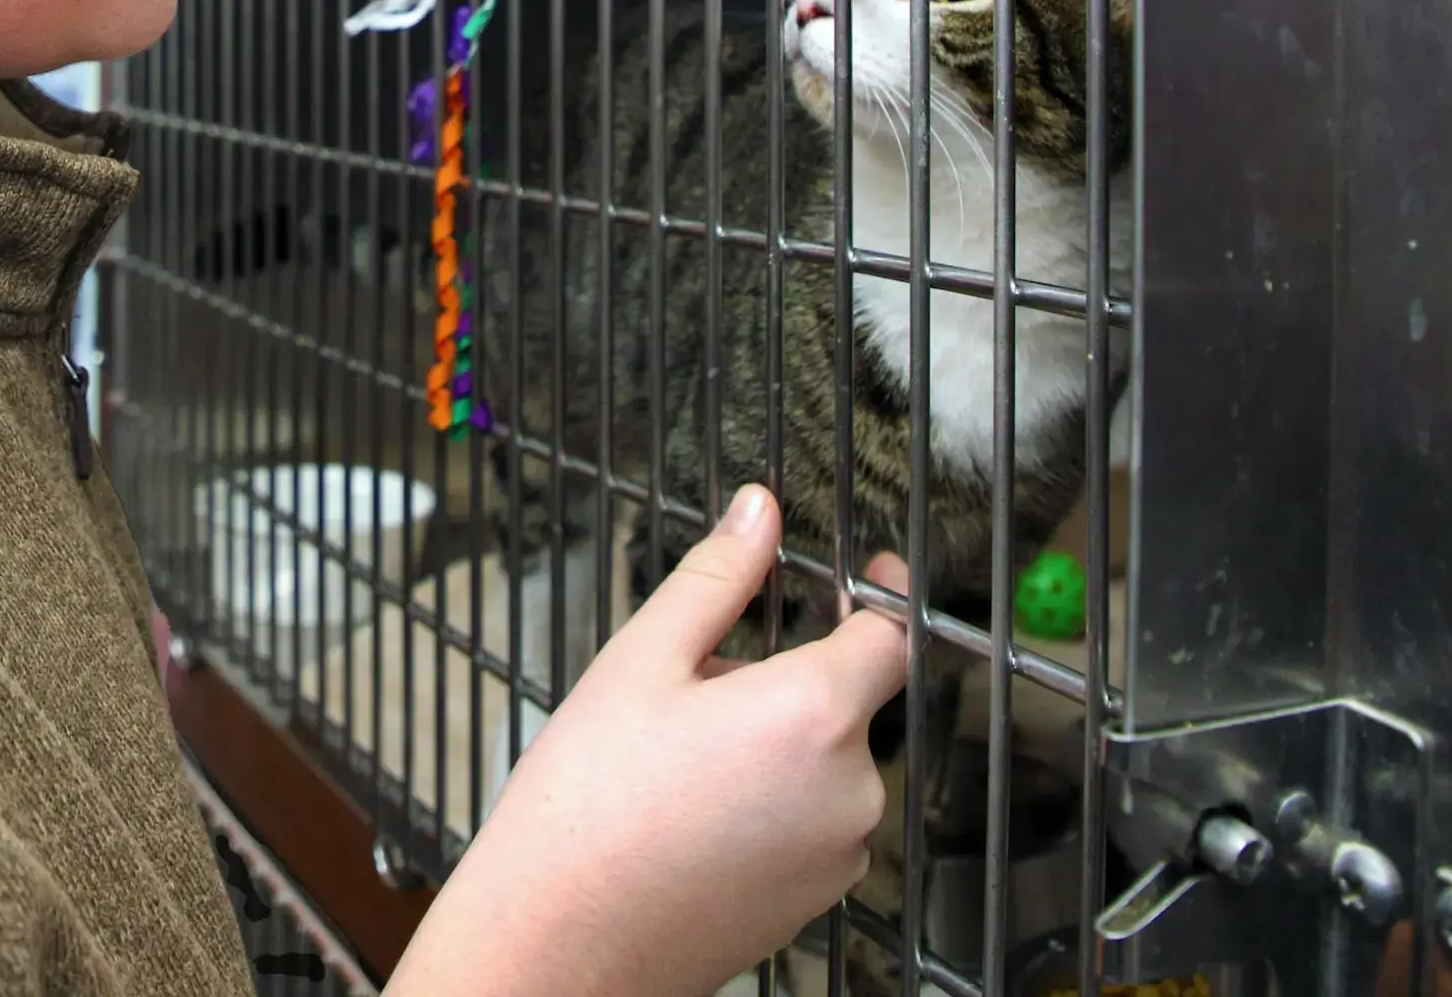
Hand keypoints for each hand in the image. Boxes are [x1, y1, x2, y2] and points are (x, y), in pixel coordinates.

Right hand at [385, 486, 910, 996]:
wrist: (561, 941)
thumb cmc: (589, 805)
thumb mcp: (641, 660)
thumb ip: (717, 577)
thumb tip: (759, 511)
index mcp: (814, 715)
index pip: (891, 633)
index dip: (882, 593)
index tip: (866, 572)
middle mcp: (849, 790)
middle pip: (847, 699)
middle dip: (789, 676)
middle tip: (698, 685)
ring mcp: (838, 854)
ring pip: (827, 762)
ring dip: (779, 741)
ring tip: (680, 758)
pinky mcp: (817, 900)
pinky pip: (813, 821)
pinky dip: (772, 800)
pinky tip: (693, 808)